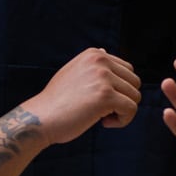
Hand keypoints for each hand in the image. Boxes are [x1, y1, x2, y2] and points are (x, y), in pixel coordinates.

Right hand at [21, 48, 141, 143]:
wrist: (40, 118)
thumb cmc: (57, 101)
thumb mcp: (73, 73)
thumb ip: (91, 65)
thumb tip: (105, 51)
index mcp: (94, 54)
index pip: (127, 70)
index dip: (119, 89)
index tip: (101, 101)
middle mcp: (100, 60)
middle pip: (135, 83)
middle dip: (123, 100)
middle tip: (103, 111)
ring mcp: (103, 77)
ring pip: (135, 97)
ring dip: (122, 111)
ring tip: (102, 117)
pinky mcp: (106, 96)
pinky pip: (131, 110)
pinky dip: (122, 121)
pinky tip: (104, 123)